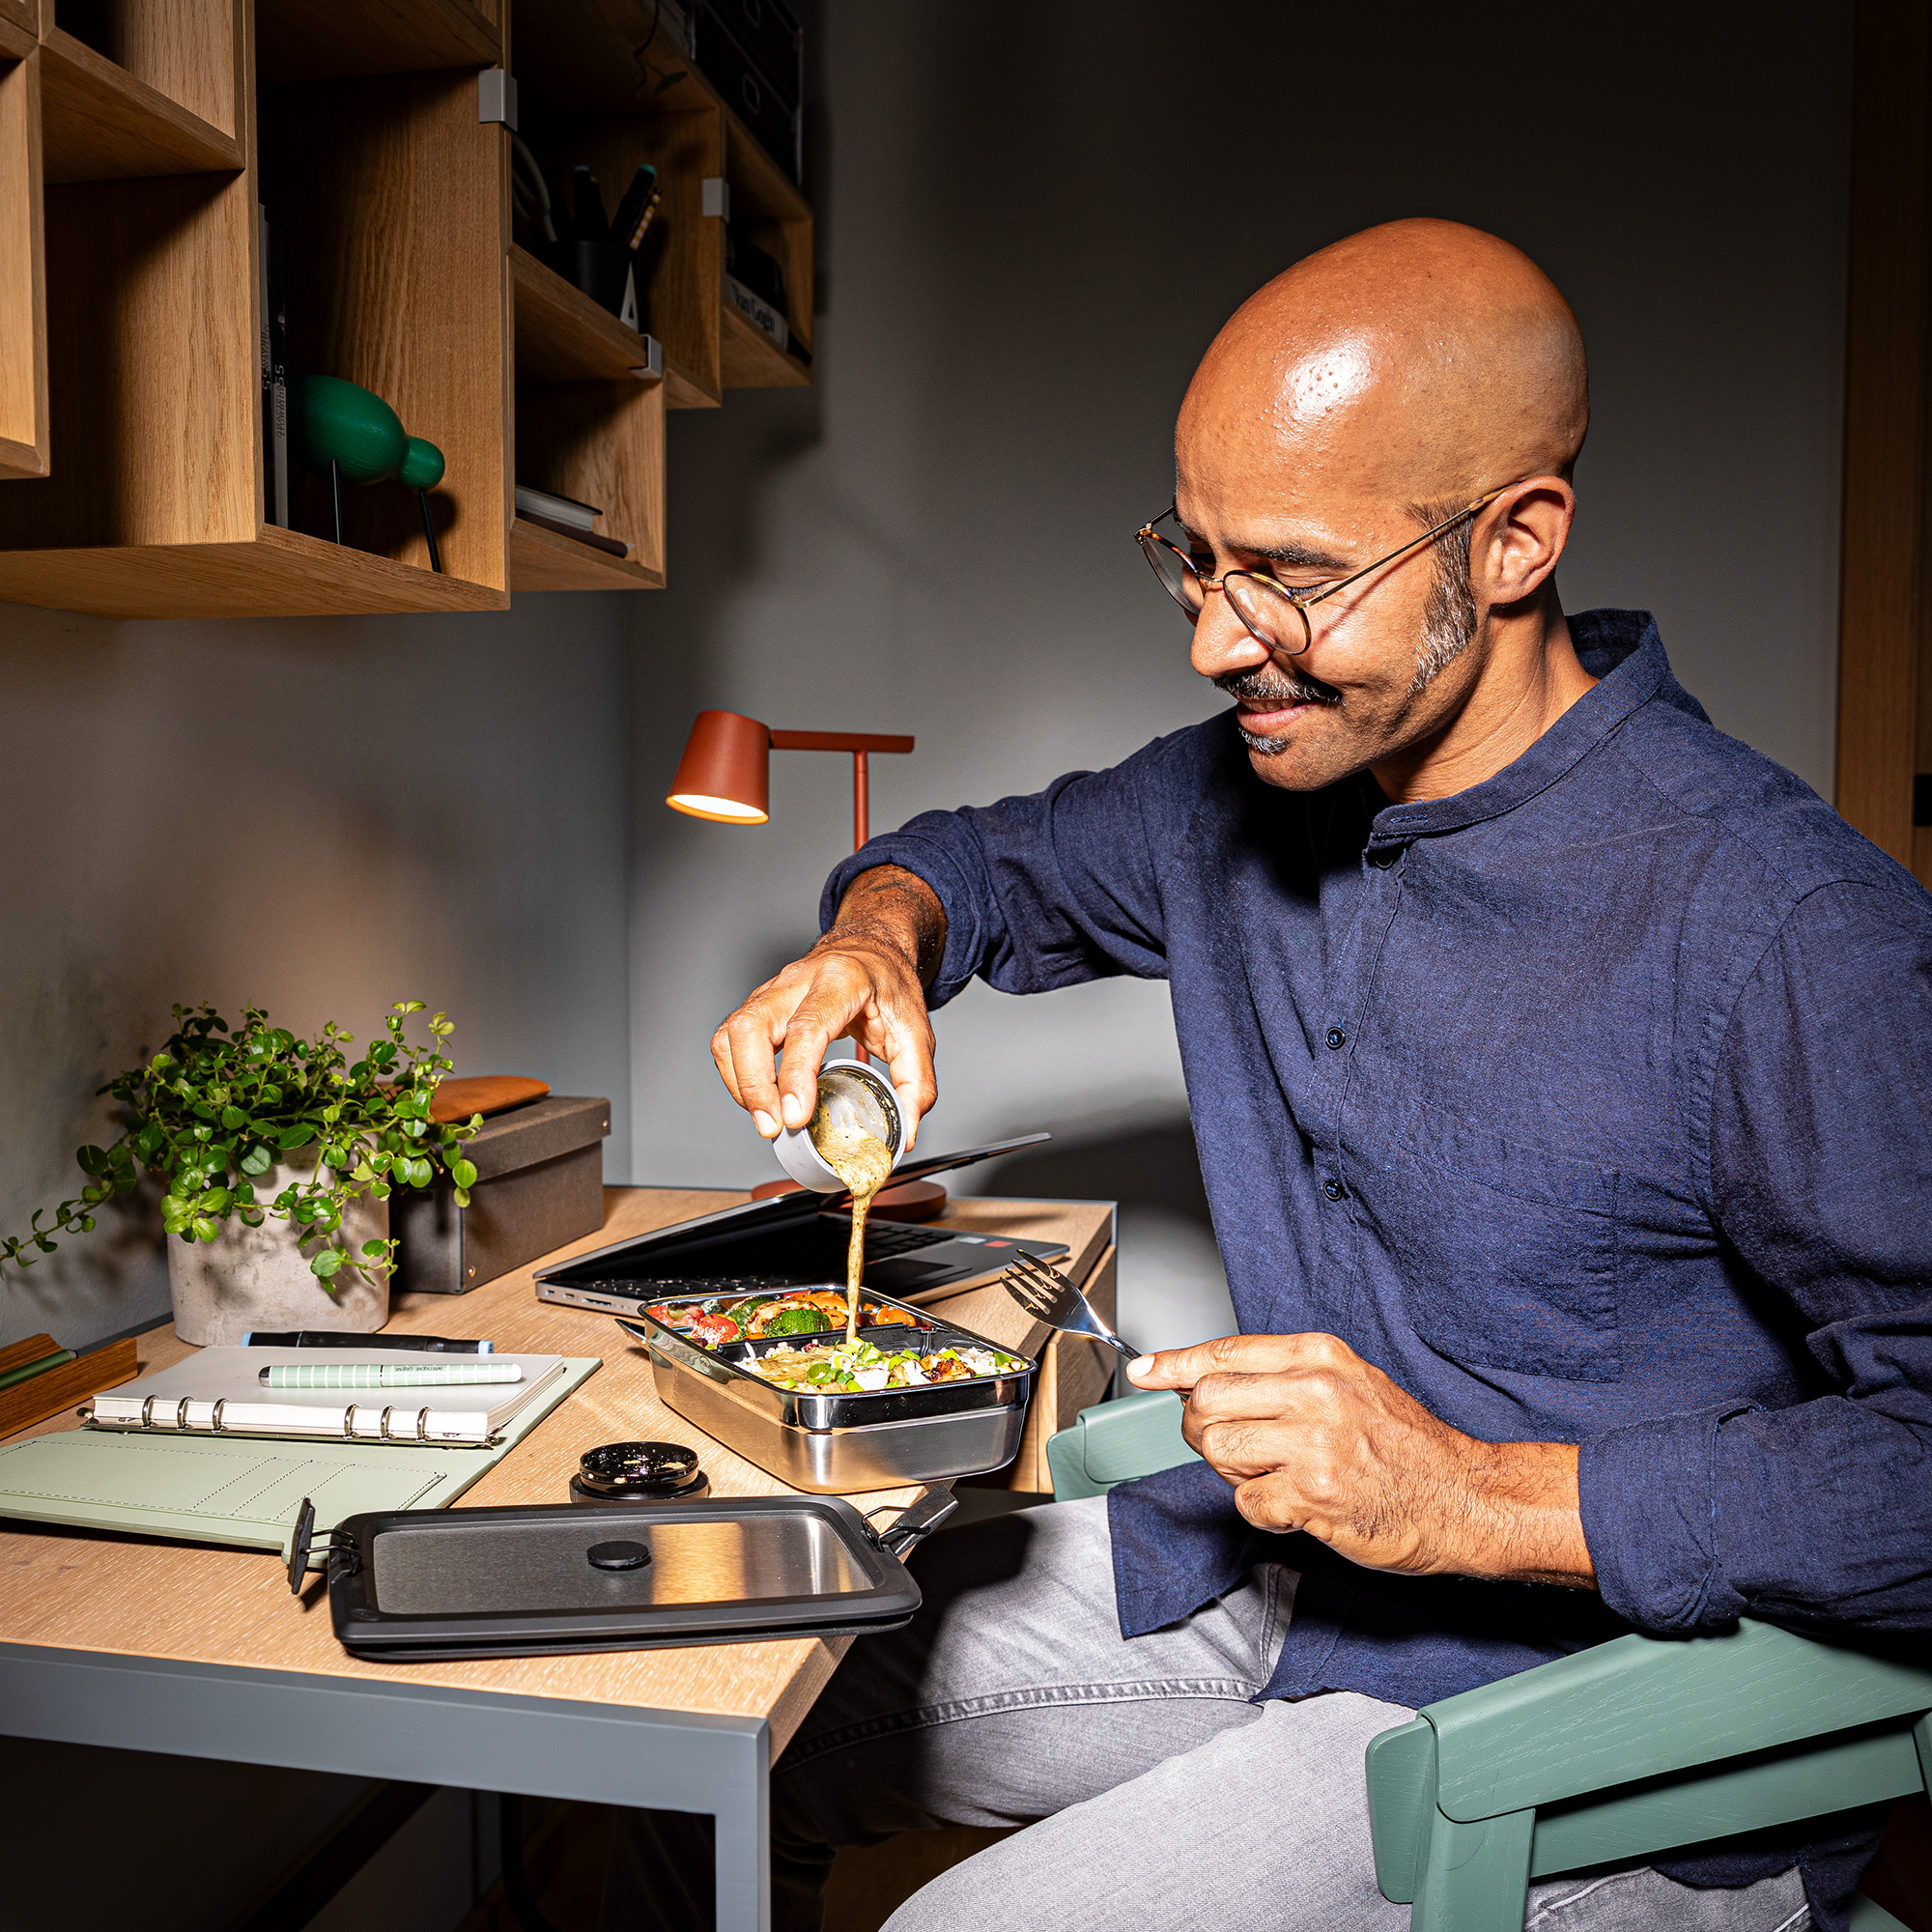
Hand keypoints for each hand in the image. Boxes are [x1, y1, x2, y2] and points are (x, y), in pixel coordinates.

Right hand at [711, 867, 944, 1144]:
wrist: (871, 951)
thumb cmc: (888, 985)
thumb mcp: (917, 1031)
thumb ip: (917, 1083)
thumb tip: (907, 1133)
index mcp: (841, 980)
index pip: (807, 1027)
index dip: (796, 1075)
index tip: (795, 1116)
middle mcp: (797, 980)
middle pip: (752, 1027)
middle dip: (755, 1085)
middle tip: (774, 1126)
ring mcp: (771, 991)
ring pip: (732, 1034)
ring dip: (741, 1083)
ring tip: (766, 1118)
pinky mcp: (758, 1005)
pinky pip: (729, 1041)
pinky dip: (736, 1075)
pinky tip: (758, 1098)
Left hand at [1126, 1332, 1594, 1586]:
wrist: (1465, 1497)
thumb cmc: (1405, 1444)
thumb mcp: (1350, 1381)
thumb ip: (1284, 1376)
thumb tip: (1205, 1380)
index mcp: (1320, 1355)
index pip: (1224, 1351)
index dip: (1175, 1364)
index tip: (1144, 1372)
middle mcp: (1315, 1391)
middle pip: (1207, 1402)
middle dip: (1202, 1429)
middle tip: (1230, 1447)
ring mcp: (1313, 1444)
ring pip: (1219, 1452)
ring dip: (1233, 1473)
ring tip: (1271, 1476)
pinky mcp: (1314, 1495)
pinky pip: (1249, 1503)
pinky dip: (1264, 1512)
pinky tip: (1297, 1506)